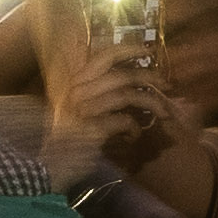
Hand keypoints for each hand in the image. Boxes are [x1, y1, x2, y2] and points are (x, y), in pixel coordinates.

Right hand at [39, 12, 174, 177]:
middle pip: (122, 75)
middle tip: (166, 85)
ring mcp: (83, 110)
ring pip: (127, 95)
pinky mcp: (92, 129)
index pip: (103, 56)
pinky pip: (124, 121)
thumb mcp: (78, 108)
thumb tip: (133, 81)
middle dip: (149, 78)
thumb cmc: (68, 138)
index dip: (128, 50)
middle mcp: (77, 92)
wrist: (50, 167)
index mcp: (75, 83)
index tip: (148, 51)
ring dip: (151, 103)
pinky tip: (134, 136)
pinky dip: (134, 128)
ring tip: (163, 112)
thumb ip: (98, 92)